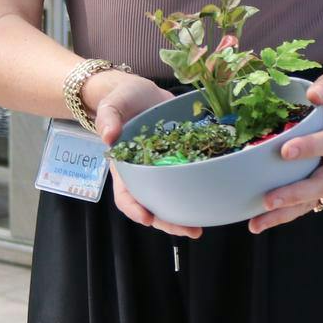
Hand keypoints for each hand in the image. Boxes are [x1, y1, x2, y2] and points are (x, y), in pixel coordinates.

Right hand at [87, 72, 202, 239]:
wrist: (142, 92)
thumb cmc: (122, 99)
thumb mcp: (112, 105)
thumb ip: (109, 118)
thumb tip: (109, 136)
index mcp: (125, 168)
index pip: (125, 196)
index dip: (134, 209)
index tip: (147, 218)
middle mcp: (145, 174)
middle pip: (153, 206)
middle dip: (169, 222)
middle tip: (189, 230)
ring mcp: (165, 169)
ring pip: (173, 199)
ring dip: (185, 215)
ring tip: (200, 227)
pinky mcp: (182, 159)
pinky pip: (190, 179)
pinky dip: (199, 191)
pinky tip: (214, 198)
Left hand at [246, 69, 322, 234]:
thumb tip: (313, 95)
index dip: (309, 147)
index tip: (284, 151)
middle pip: (322, 183)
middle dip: (295, 193)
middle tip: (268, 200)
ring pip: (312, 201)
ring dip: (284, 213)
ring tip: (256, 223)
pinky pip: (304, 205)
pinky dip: (282, 215)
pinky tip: (257, 223)